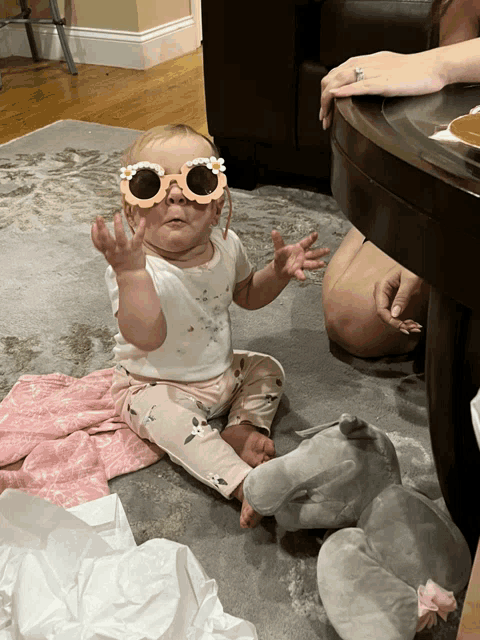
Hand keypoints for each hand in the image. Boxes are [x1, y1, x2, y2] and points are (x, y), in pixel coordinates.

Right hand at [91, 212, 146, 273]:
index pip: (98, 243)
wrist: (131, 275)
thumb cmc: (119, 262)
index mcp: (107, 252)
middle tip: (99, 217)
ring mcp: (125, 249)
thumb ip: (100, 243)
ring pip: (120, 237)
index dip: (94, 234)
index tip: (93, 224)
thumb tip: (94, 226)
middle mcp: (115, 250)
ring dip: (118, 226)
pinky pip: (138, 237)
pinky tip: (143, 219)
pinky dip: (141, 228)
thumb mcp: (107, 254)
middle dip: (102, 228)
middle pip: (106, 239)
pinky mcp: (136, 249)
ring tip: (116, 215)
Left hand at [271, 230, 329, 281]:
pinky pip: (299, 273)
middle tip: (327, 250)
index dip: (311, 238)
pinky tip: (303, 278)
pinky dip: (301, 275)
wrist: (280, 268)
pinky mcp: (297, 271)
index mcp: (299, 248)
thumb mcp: (279, 248)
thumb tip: (273, 231)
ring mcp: (302, 264)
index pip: (307, 242)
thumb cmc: (282, 256)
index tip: (316, 234)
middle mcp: (303, 256)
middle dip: (320, 252)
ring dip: (316, 264)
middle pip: (313, 253)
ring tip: (322, 264)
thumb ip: (278, 241)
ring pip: (310, 263)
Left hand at [319, 50, 446, 129]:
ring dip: (328, 101)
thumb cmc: (415, 72)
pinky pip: (360, 84)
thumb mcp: (386, 71)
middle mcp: (367, 63)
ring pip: (342, 81)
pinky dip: (345, 90)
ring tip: (326, 118)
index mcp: (366, 61)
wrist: (434, 67)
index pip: (335, 73)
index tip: (325, 110)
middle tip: (324, 119)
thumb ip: (371, 76)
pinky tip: (336, 97)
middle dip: (322, 100)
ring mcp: (375, 72)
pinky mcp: (384, 82)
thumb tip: (357, 89)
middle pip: (332, 78)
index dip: (325, 92)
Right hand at [373, 264, 423, 334]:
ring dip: (401, 323)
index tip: (402, 327)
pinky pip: (394, 311)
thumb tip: (394, 314)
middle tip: (413, 328)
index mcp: (381, 286)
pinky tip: (411, 322)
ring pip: (390, 314)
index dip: (391, 321)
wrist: (416, 261)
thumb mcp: (409, 282)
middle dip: (398, 324)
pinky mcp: (392, 297)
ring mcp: (386, 295)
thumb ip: (402, 297)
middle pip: (385, 314)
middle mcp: (381, 291)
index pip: (381, 310)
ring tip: (414, 327)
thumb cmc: (412, 267)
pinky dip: (402, 318)